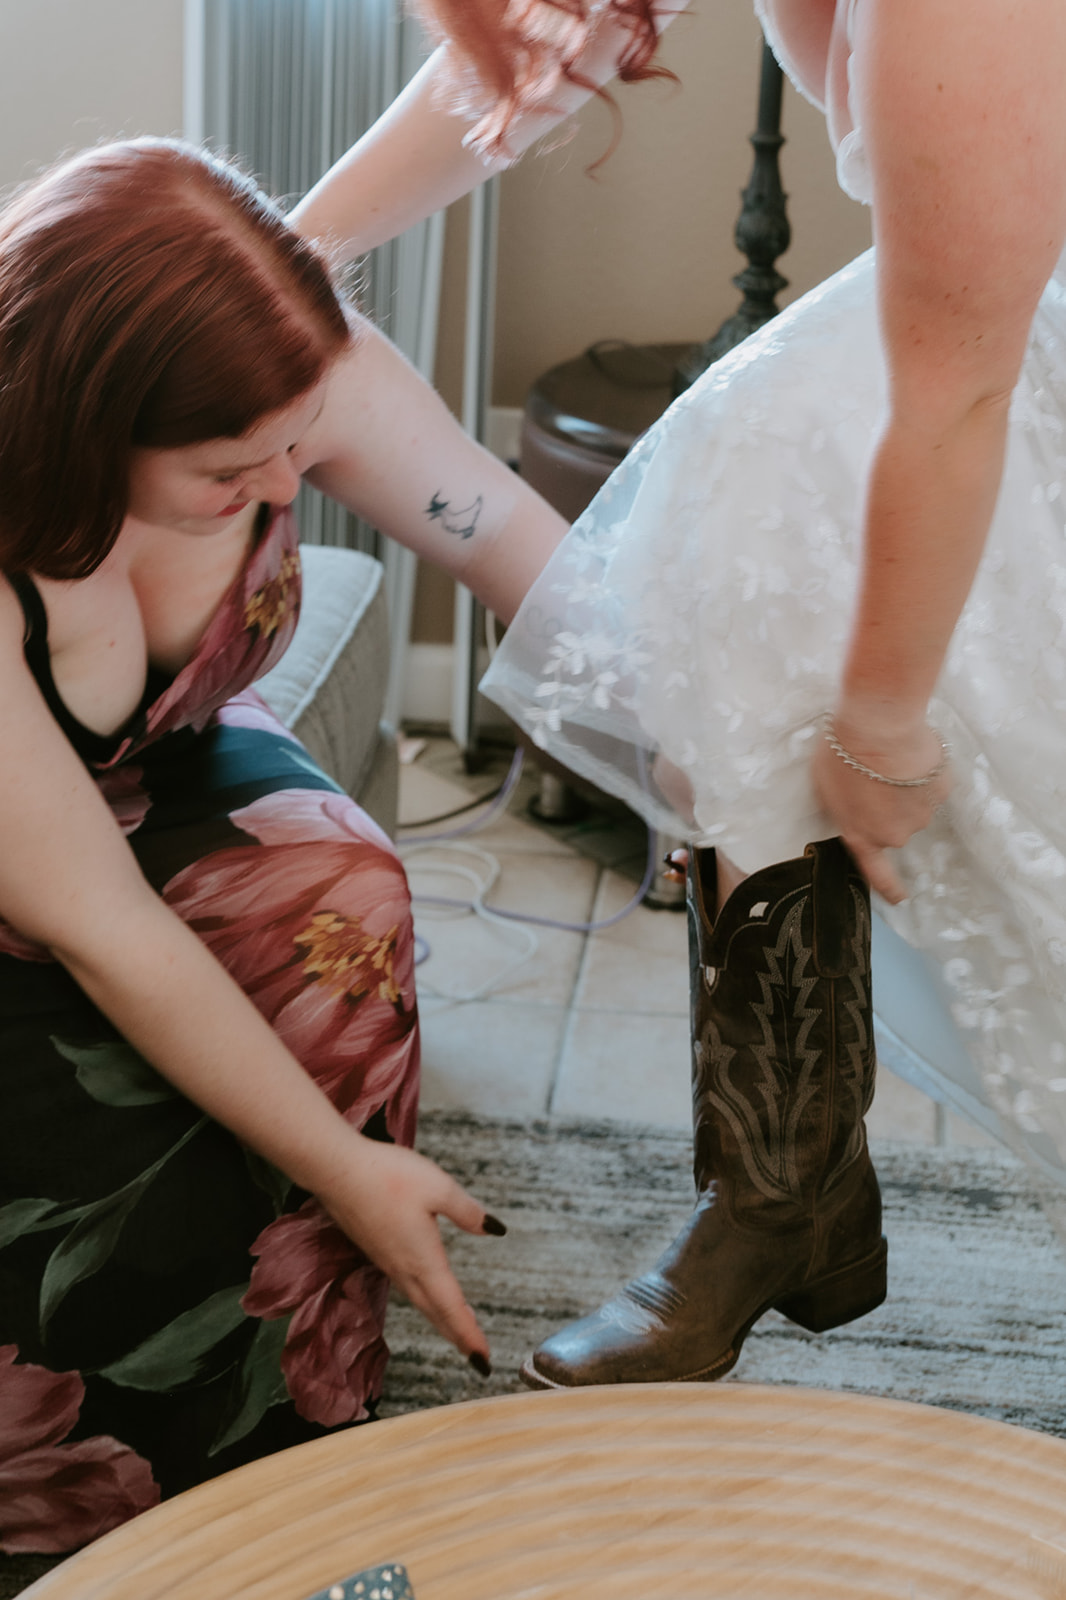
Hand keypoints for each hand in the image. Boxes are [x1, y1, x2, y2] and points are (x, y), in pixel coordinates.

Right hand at [317, 1133, 498, 1370]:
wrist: (336, 1171)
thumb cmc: (387, 1176)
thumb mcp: (439, 1187)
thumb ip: (468, 1211)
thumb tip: (495, 1230)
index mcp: (424, 1260)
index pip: (451, 1307)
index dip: (469, 1335)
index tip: (483, 1360)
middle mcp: (404, 1268)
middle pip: (435, 1312)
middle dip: (457, 1334)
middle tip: (475, 1354)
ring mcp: (387, 1260)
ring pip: (419, 1300)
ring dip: (440, 1318)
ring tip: (457, 1327)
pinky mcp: (376, 1249)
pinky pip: (405, 1285)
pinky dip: (424, 1299)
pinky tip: (426, 1289)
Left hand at [811, 714, 951, 903]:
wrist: (878, 728)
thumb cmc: (842, 755)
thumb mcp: (825, 787)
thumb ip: (840, 808)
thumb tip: (851, 810)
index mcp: (863, 837)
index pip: (877, 873)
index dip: (889, 888)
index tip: (901, 898)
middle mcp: (895, 834)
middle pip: (895, 826)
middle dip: (888, 806)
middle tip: (874, 775)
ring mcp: (922, 813)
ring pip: (916, 804)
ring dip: (906, 787)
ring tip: (890, 759)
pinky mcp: (942, 790)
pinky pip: (933, 783)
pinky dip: (924, 771)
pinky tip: (911, 752)